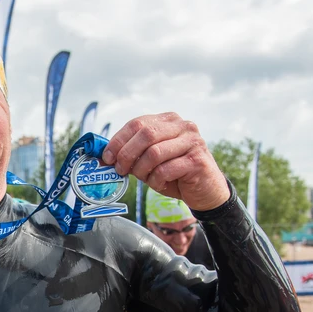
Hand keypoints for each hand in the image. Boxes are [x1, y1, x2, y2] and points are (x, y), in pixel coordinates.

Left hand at [102, 113, 228, 210]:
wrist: (206, 191)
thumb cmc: (175, 174)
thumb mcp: (151, 160)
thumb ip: (134, 153)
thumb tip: (106, 157)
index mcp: (169, 121)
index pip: (137, 123)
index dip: (118, 140)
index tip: (107, 157)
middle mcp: (183, 126)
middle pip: (145, 134)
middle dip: (126, 154)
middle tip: (120, 170)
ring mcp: (192, 142)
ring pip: (154, 153)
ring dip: (142, 170)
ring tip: (144, 179)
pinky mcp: (197, 160)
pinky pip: (165, 170)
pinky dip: (156, 180)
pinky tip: (160, 184)